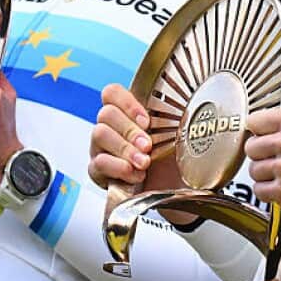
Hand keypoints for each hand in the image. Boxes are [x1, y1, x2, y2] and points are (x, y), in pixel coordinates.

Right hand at [89, 84, 193, 222]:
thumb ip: (169, 118)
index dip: (127, 103)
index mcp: (125, 112)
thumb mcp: (170, 135)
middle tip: (148, 146)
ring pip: (99, 134)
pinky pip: (98, 162)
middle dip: (130, 130)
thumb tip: (184, 105)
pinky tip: (136, 174)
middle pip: (106, 113)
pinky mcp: (97, 169)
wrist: (165, 186)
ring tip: (144, 162)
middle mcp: (109, 126)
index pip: (112, 93)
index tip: (147, 121)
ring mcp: (99, 147)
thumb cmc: (166, 156)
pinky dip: (119, 168)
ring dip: (125, 149)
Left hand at [244, 93, 280, 219]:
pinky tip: (280, 184)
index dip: (258, 128)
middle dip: (260, 151)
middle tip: (271, 154)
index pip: (254, 121)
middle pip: (251, 147)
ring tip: (278, 170)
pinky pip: (259, 191)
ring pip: (254, 170)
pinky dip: (267, 190)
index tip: (262, 133)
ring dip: (264, 171)